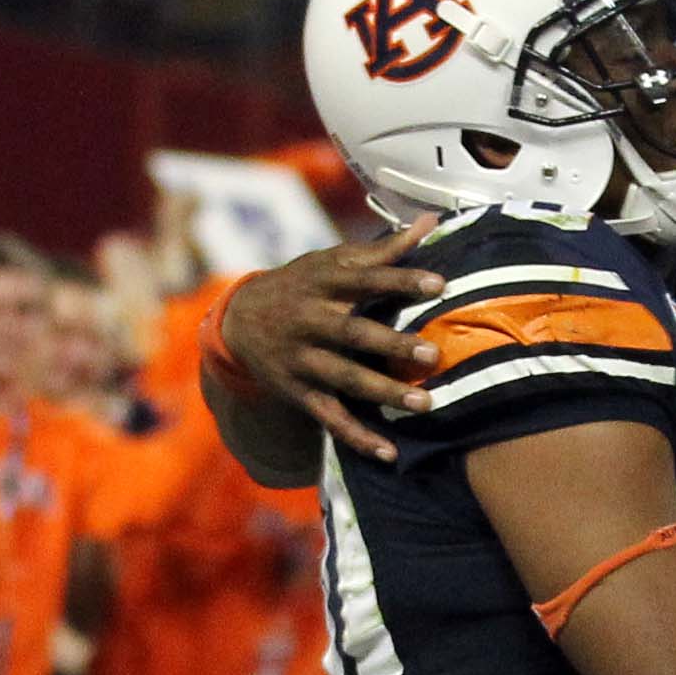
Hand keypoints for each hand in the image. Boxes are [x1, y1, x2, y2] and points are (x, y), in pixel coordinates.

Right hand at [221, 219, 449, 464]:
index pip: (364, 279)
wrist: (237, 320)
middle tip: (432, 353)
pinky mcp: (299, 393)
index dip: (400, 280)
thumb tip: (430, 222)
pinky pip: (330, 419)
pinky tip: (389, 452)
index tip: (438, 284)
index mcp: (321, 284)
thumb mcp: (330, 262)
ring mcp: (302, 361)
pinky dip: (358, 438)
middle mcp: (309, 322)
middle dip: (392, 345)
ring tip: (425, 404)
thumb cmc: (301, 285)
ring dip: (385, 393)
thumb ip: (382, 250)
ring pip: (345, 380)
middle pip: (353, 334)